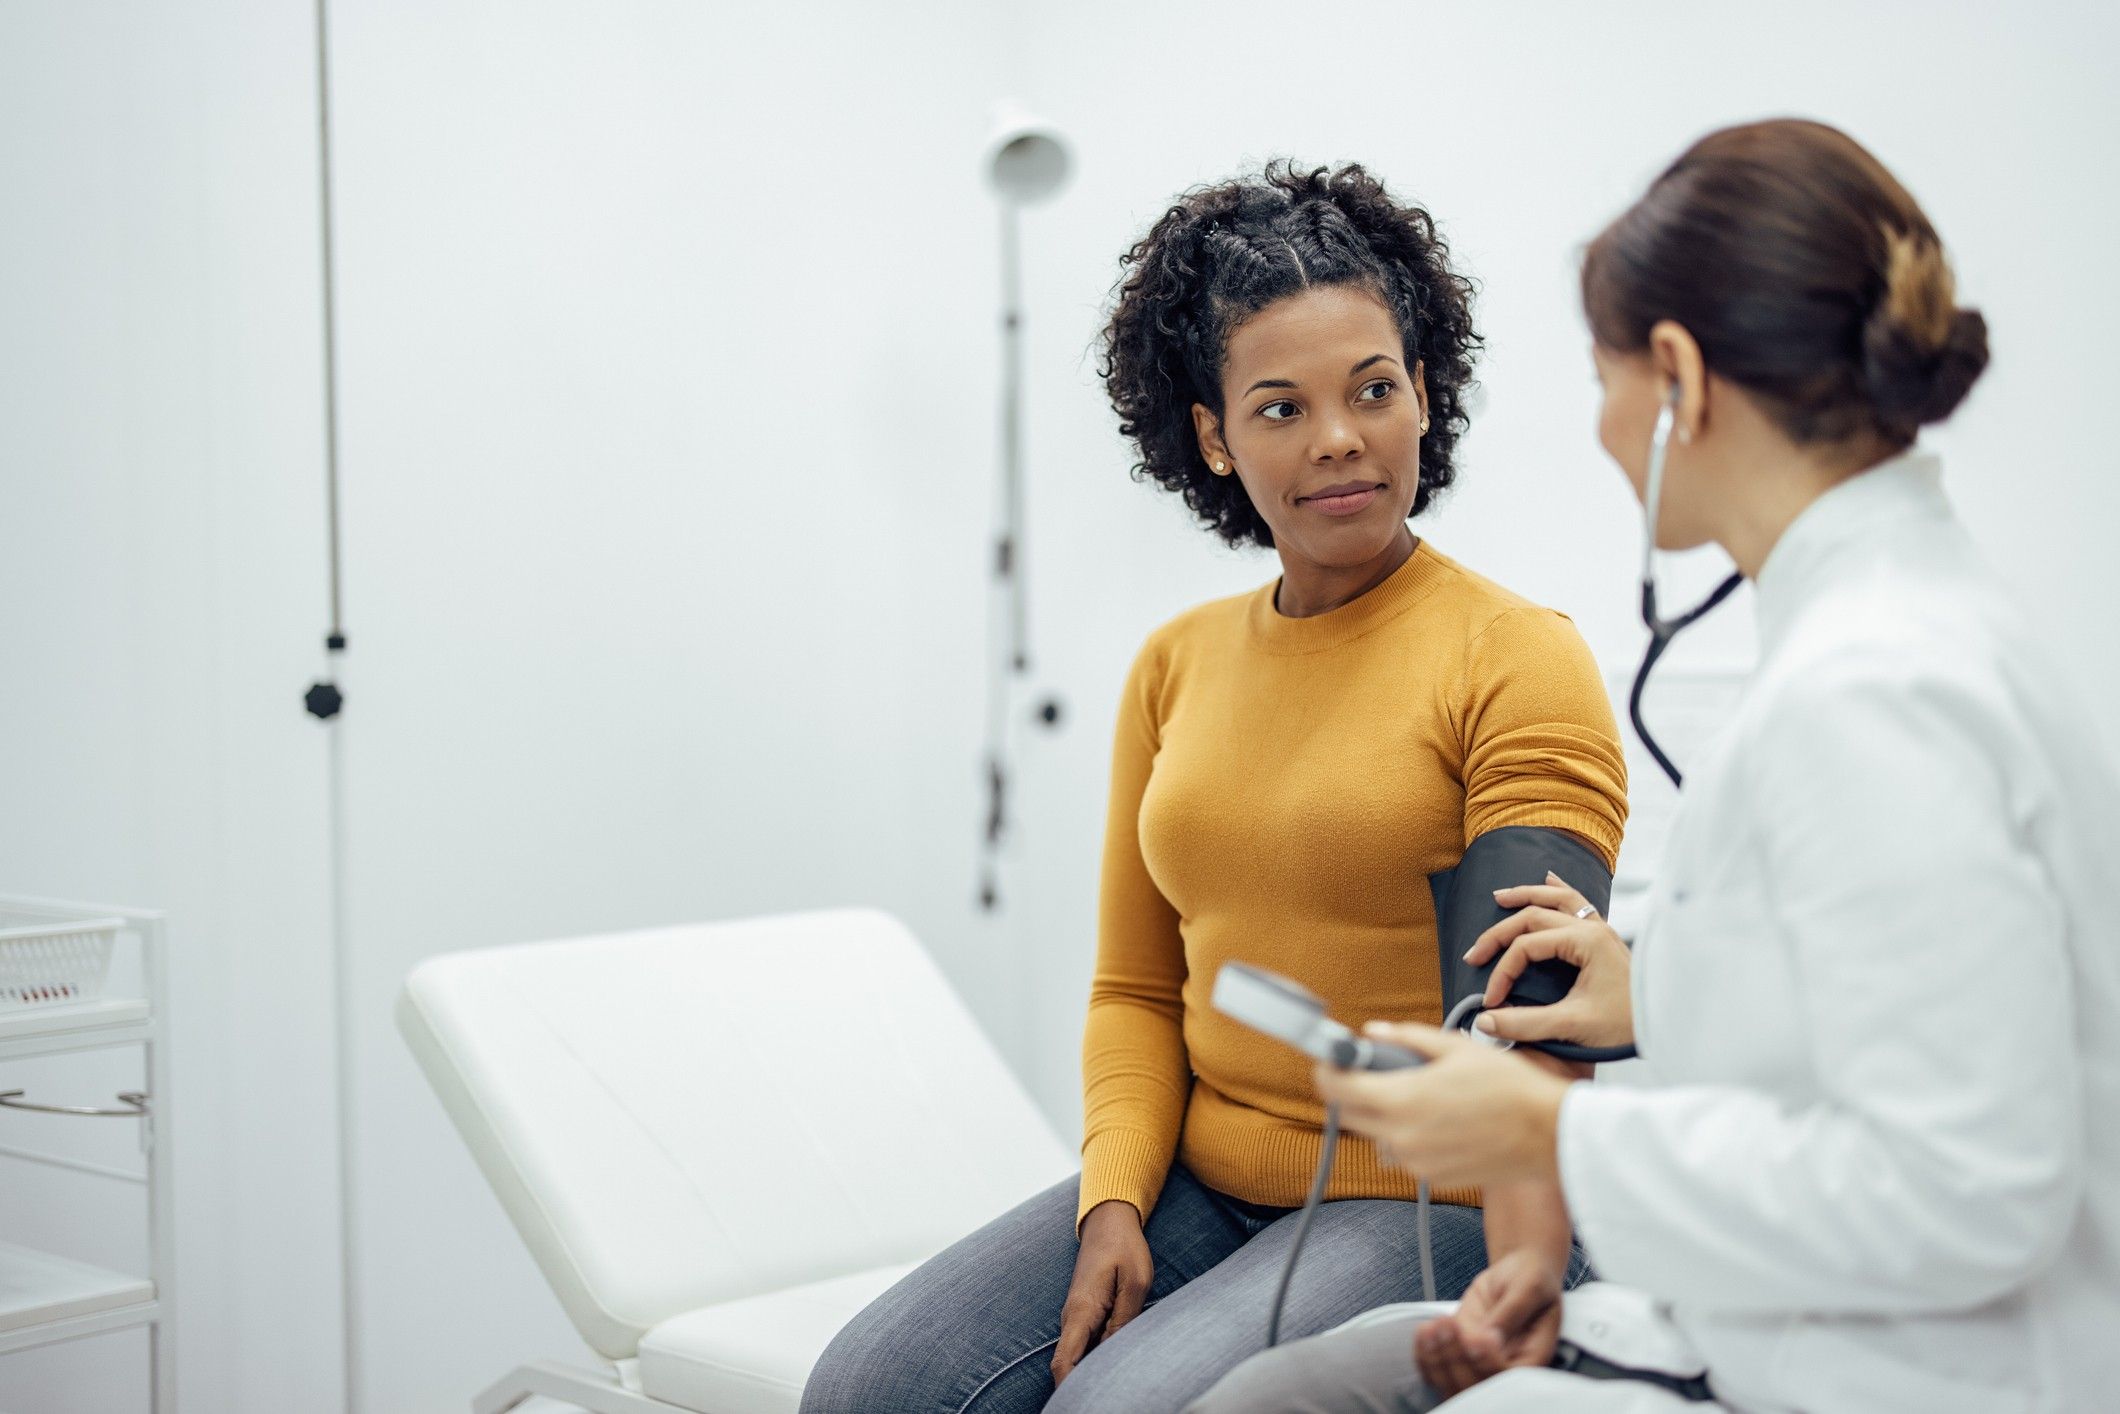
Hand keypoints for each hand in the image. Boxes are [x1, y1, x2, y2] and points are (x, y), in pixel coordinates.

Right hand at [1051, 1200, 1153, 1384]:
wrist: (1108, 1220)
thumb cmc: (1124, 1247)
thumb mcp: (1135, 1281)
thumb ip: (1125, 1319)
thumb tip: (1117, 1354)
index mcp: (1081, 1312)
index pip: (1063, 1362)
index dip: (1067, 1389)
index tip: (1080, 1404)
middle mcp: (1072, 1318)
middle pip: (1067, 1366)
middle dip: (1079, 1388)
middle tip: (1107, 1400)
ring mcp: (1077, 1317)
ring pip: (1077, 1357)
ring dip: (1088, 1374)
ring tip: (1112, 1390)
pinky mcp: (1086, 1314)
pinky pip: (1085, 1345)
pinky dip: (1094, 1360)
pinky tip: (1114, 1368)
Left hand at [1313, 1024, 1571, 1186]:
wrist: (1549, 1135)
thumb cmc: (1509, 1088)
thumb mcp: (1456, 1047)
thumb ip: (1407, 1038)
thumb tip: (1373, 1032)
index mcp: (1401, 1100)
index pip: (1336, 1089)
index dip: (1327, 1070)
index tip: (1331, 1060)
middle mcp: (1401, 1137)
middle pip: (1350, 1115)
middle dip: (1352, 1092)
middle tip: (1371, 1072)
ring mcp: (1415, 1162)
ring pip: (1378, 1135)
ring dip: (1384, 1115)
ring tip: (1419, 1095)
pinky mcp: (1433, 1178)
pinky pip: (1405, 1153)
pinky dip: (1410, 1135)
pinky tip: (1441, 1119)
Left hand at [1413, 1248, 1564, 1395]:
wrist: (1516, 1272)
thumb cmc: (1531, 1278)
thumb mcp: (1529, 1287)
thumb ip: (1513, 1312)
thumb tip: (1493, 1337)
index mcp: (1531, 1358)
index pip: (1508, 1378)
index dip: (1488, 1364)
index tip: (1475, 1337)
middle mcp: (1504, 1368)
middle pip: (1477, 1387)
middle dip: (1457, 1360)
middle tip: (1450, 1326)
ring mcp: (1478, 1363)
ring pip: (1453, 1384)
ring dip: (1437, 1359)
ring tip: (1435, 1327)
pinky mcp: (1458, 1353)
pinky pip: (1436, 1370)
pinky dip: (1425, 1355)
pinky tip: (1426, 1331)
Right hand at [1467, 872, 1634, 1049]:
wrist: (1665, 1025)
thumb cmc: (1625, 1025)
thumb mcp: (1572, 1025)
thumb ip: (1525, 1023)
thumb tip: (1484, 1021)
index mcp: (1586, 942)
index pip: (1527, 947)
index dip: (1503, 972)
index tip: (1492, 1000)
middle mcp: (1593, 928)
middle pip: (1534, 916)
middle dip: (1500, 933)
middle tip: (1474, 954)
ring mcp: (1601, 929)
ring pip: (1557, 898)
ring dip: (1526, 895)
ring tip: (1500, 897)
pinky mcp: (1605, 938)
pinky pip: (1579, 902)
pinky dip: (1560, 890)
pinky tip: (1549, 879)